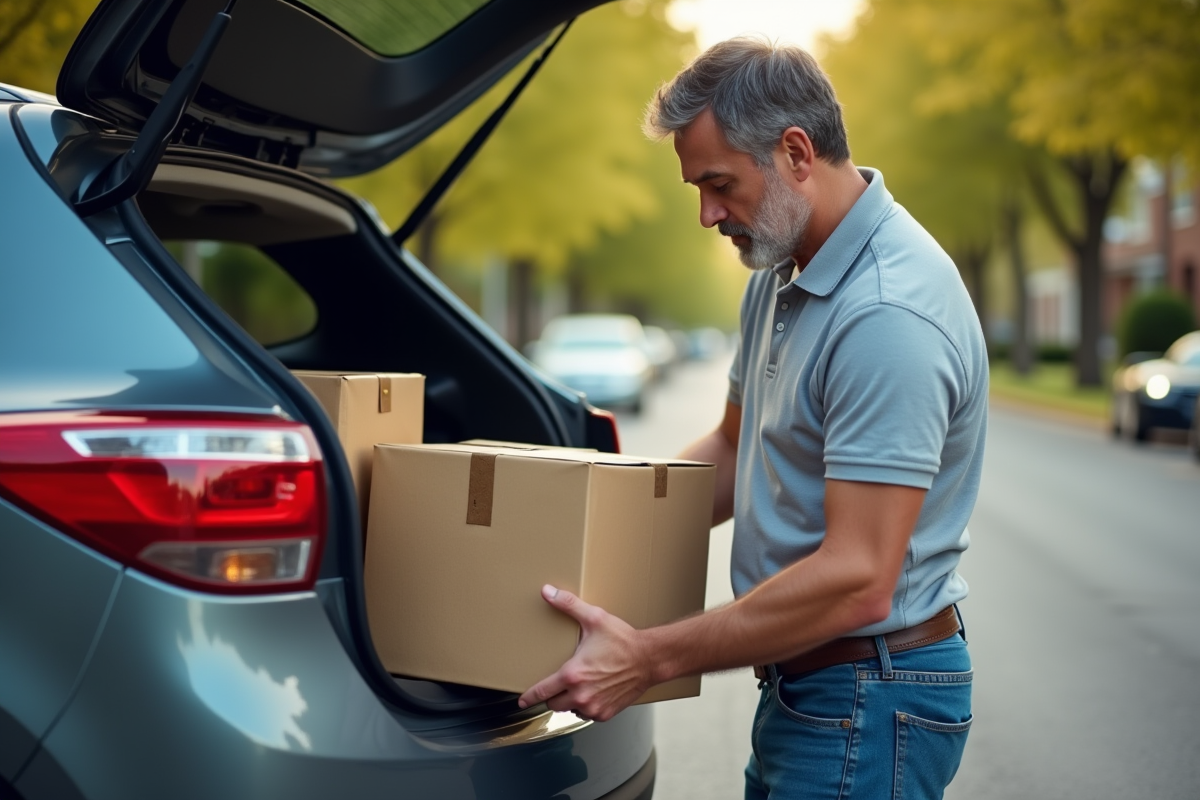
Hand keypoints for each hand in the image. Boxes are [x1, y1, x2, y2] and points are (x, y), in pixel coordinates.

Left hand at [517, 585, 651, 721]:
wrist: (649, 659)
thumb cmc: (623, 640)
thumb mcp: (595, 619)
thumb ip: (568, 605)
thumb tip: (548, 592)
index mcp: (572, 675)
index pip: (542, 692)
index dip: (529, 697)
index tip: (522, 701)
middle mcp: (581, 695)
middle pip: (554, 704)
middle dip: (553, 696)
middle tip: (560, 683)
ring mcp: (593, 707)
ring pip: (570, 710)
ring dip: (571, 701)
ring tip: (580, 685)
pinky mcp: (605, 713)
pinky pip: (587, 714)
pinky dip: (587, 706)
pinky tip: (594, 691)